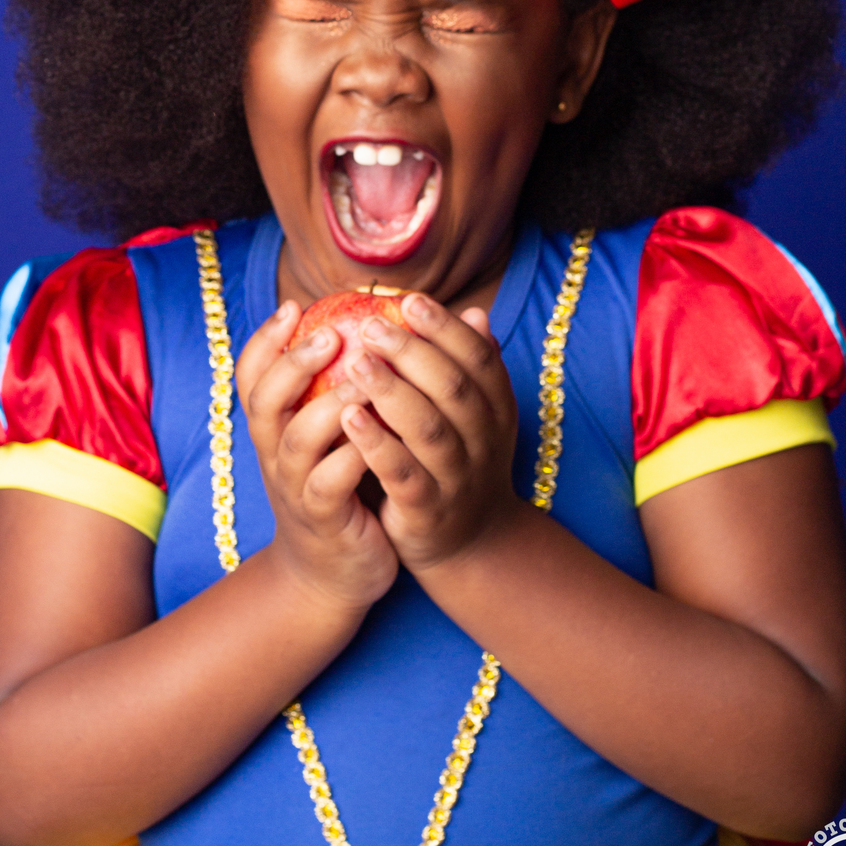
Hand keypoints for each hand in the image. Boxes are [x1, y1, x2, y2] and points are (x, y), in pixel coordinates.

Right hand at [236, 304, 398, 610]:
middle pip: (265, 400)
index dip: (265, 340)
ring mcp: (296, 487)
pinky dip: (353, 456)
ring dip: (330, 405)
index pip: (252, 375)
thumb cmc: (343, 488)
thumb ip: (344, 386)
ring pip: (298, 439)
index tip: (294, 306)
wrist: (335, 573)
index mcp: (277, 427)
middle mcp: (277, 453)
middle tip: (330, 334)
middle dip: (294, 364)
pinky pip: (331, 483)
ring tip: (366, 378)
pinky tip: (380, 435)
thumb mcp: (332, 436)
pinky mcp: (324, 519)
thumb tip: (380, 324)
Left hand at [334, 296, 521, 573]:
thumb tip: (475, 311)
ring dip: (391, 392)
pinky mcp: (428, 509)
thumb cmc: (460, 461)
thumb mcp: (475, 415)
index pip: (479, 359)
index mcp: (497, 408)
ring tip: (355, 363)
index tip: (410, 300)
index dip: (446, 328)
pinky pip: (403, 473)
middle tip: (370, 326)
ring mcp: (458, 476)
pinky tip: (348, 417)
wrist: (469, 544)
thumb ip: (469, 367)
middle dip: (412, 352)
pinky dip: (377, 444)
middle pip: (453, 387)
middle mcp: (484, 440)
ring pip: (428, 429)